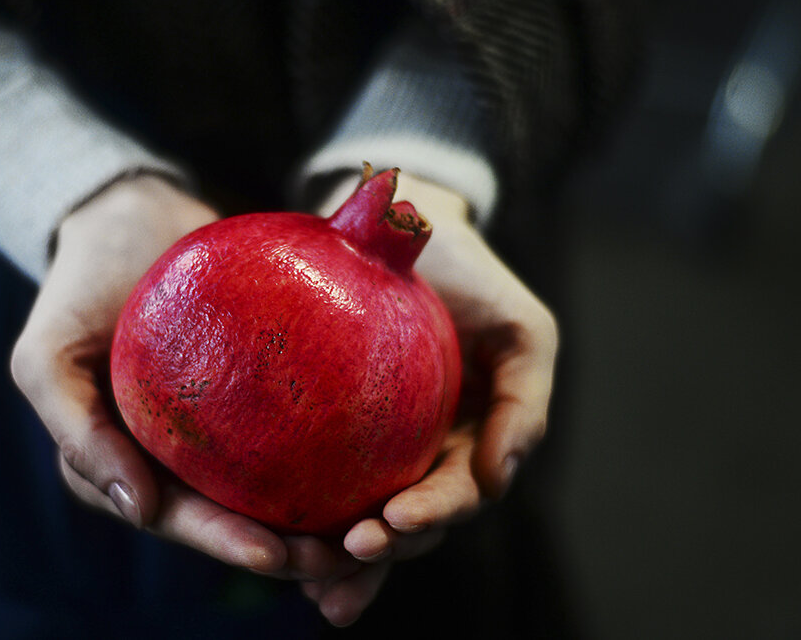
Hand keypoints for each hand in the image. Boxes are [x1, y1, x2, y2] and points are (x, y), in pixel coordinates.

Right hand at [10, 173, 356, 580]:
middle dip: (286, 547)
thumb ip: (76, 432)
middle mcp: (171, 459)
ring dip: (317, 515)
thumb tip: (140, 509)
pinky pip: (292, 428)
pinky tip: (376, 464)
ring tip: (370, 528)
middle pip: (233, 515)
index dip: (224, 542)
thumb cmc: (79, 287)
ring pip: (270, 485)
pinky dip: (330, 452)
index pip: (177, 517)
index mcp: (122, 467)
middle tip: (341, 556)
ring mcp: (214, 430)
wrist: (131, 218)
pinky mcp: (251, 396)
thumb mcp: (46, 357)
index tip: (277, 555)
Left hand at [306, 172, 558, 625]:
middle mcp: (432, 455)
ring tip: (313, 581)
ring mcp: (387, 448)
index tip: (393, 519)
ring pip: (369, 516)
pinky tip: (280, 550)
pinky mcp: (342, 433)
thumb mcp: (523, 331)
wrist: (408, 224)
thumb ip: (525, 402)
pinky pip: (326, 480)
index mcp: (476, 442)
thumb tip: (501, 478)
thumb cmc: (473, 276)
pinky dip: (312, 523)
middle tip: (348, 552)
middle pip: (411, 521)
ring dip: (347, 559)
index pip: (459, 494)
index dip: (432, 514)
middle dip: (385, 549)